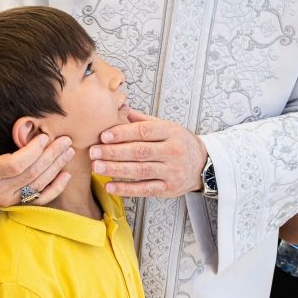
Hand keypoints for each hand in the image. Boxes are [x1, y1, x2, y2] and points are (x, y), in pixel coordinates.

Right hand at [0, 107, 74, 207]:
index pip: (14, 165)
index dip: (31, 152)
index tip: (44, 136)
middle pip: (30, 175)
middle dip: (50, 157)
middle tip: (64, 140)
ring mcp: (9, 200)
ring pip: (38, 185)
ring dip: (56, 167)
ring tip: (68, 150)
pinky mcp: (18, 204)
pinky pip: (41, 199)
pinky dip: (56, 188)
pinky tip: (66, 174)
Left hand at [89, 110, 206, 196]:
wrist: (204, 165)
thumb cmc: (179, 143)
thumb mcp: (166, 126)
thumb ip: (142, 120)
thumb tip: (119, 107)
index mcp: (171, 132)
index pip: (144, 131)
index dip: (123, 133)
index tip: (103, 135)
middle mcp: (173, 151)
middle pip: (140, 151)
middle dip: (114, 152)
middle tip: (93, 152)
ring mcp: (172, 171)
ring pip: (140, 171)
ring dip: (116, 169)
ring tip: (97, 167)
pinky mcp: (169, 189)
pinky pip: (145, 189)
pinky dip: (126, 189)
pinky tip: (110, 185)